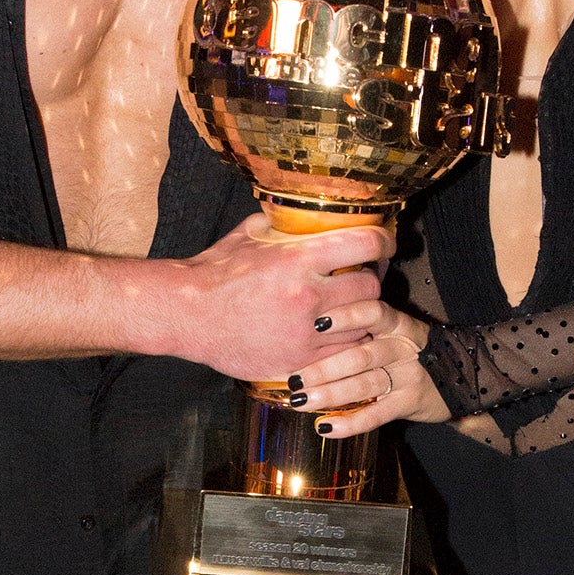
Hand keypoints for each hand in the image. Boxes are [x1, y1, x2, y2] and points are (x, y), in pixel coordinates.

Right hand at [164, 213, 389, 382]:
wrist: (187, 315)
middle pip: (370, 288)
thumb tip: (303, 214)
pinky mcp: (299, 360)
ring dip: (363, 315)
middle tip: (364, 279)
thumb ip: (282, 225)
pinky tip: (338, 334)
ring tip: (352, 308)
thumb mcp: (249, 235)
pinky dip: (347, 342)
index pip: (364, 244)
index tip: (385, 243)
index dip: (384, 241)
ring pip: (363, 324)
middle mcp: (307, 296)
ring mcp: (305, 332)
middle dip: (372, 281)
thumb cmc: (215, 274)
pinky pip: (344, 353)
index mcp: (298, 259)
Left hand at [289, 301, 449, 434]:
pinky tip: (325, 426)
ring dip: (330, 394)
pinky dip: (350, 423)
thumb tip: (308, 334)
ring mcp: (409, 376)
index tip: (316, 324)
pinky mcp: (410, 402)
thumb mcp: (395, 331)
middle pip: (361, 356)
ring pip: (366, 385)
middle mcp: (403, 347)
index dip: (346, 317)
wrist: (465, 375)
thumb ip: (362, 330)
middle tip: (293, 378)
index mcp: (397, 324)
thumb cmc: (412, 352)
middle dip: (324, 368)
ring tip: (301, 401)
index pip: (373, 312)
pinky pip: (377, 415)